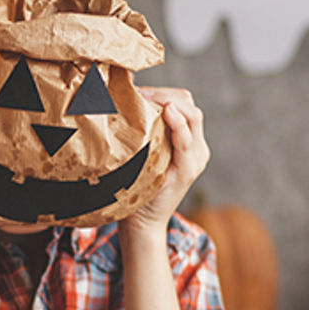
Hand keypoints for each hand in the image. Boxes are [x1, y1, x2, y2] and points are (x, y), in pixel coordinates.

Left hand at [119, 87, 209, 240]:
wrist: (140, 222)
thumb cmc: (133, 184)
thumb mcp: (137, 152)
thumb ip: (138, 132)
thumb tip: (113, 101)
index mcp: (185, 140)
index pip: (182, 102)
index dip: (162, 91)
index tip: (136, 88)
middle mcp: (195, 147)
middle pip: (189, 106)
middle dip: (166, 93)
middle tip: (139, 92)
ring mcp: (194, 158)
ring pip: (193, 117)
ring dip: (171, 103)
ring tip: (148, 98)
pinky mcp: (187, 171)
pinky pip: (188, 143)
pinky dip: (180, 126)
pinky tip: (168, 114)